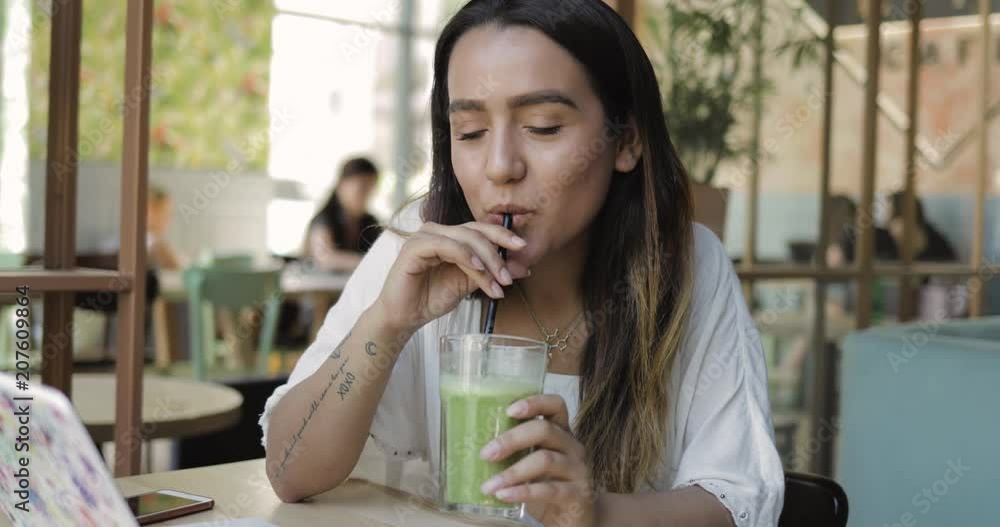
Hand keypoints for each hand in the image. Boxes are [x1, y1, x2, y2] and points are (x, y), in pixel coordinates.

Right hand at [374, 221, 529, 333]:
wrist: (404, 317)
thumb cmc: (431, 298)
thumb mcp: (468, 285)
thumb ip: (490, 273)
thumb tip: (522, 268)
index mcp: (450, 236)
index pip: (481, 229)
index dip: (503, 236)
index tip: (524, 248)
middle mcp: (437, 231)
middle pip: (476, 232)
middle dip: (498, 254)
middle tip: (510, 277)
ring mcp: (424, 236)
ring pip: (465, 239)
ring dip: (486, 261)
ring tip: (498, 282)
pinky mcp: (414, 247)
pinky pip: (446, 245)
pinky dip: (465, 256)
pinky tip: (478, 268)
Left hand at [479, 395, 595, 526]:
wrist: (577, 518)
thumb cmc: (548, 485)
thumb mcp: (534, 463)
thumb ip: (516, 452)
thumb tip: (471, 445)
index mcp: (561, 432)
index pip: (556, 405)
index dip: (534, 402)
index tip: (509, 410)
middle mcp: (573, 446)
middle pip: (545, 430)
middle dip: (512, 440)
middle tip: (485, 454)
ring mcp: (578, 470)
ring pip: (545, 460)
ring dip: (512, 472)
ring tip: (488, 486)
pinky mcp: (579, 494)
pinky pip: (549, 489)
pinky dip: (523, 492)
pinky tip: (504, 495)